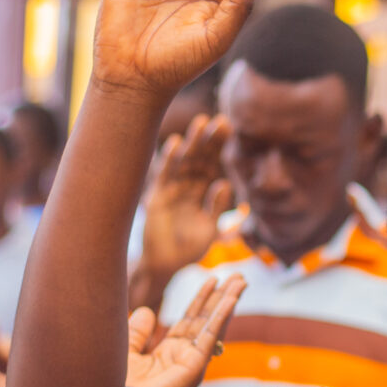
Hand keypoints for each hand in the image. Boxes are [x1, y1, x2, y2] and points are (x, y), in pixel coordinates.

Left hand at [124, 274, 243, 386]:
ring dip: (228, 302)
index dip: (202, 300)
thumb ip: (137, 332)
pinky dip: (221, 317)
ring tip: (242, 280)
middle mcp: (183, 358)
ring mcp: (190, 364)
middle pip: (206, 321)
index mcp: (168, 354)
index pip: (190, 321)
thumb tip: (148, 311)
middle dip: (221, 298)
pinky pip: (211, 337)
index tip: (213, 279)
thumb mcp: (125, 351)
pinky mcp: (194, 369)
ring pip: (213, 326)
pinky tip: (231, 299)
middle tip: (238, 276)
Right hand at [140, 113, 234, 280]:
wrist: (165, 266)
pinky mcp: (156, 197)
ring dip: (192, 143)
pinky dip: (169, 160)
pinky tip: (176, 143)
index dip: (220, 147)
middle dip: (210, 140)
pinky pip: (164, 176)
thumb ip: (216, 208)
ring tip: (202, 123)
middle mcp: (186, 186)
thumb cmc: (188, 249)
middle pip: (200, 158)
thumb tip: (226, 183)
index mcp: (201, 192)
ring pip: (184, 162)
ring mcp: (171, 190)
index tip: (230, 128)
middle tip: (222, 120)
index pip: (212, 164)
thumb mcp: (208, 230)